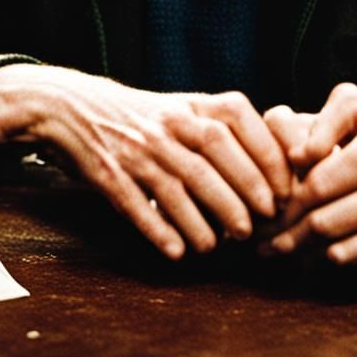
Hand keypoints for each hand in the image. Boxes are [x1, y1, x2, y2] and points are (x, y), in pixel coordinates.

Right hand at [0, 64, 290, 259]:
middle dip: (242, 192)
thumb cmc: (143, 118)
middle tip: (259, 225)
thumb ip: (222, 130)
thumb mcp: (182, 109)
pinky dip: (160, 231)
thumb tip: (277, 169)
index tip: (283, 189)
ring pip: (180, 184)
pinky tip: (178, 252)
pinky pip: (138, 206)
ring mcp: (137, 147)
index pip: (237, 119)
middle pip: (213, 153)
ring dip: (205, 220)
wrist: (73, 109)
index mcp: (190, 104)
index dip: (265, 154)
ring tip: (219, 245)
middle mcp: (167, 121)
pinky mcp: (109, 173)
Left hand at [261, 83, 356, 272]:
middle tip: (264, 243)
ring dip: (310, 256)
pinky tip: (318, 260)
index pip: (326, 180)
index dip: (289, 199)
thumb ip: (327, 120)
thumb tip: (297, 156)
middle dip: (291, 235)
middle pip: (333, 221)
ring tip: (283, 253)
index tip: (266, 209)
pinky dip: (343, 265)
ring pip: (352, 250)